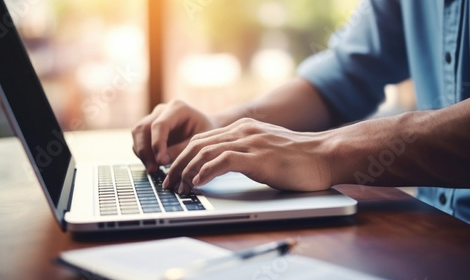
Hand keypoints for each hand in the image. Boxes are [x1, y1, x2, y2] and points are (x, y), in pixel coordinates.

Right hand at [132, 100, 216, 172]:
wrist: (207, 129)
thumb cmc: (207, 133)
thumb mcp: (200, 141)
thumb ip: (182, 149)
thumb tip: (163, 161)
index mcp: (177, 108)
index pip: (159, 125)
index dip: (157, 144)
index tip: (161, 161)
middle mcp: (162, 111)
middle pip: (142, 128)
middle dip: (145, 150)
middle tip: (153, 169)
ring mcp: (153, 118)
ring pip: (137, 134)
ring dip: (142, 153)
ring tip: (152, 170)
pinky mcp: (149, 130)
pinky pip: (139, 141)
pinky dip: (143, 154)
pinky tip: (153, 165)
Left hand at [162, 118, 331, 193]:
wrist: (325, 155)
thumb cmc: (298, 158)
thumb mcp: (266, 149)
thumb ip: (246, 152)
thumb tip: (226, 165)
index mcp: (243, 128)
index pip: (203, 139)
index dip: (184, 156)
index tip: (175, 173)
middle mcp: (243, 131)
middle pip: (198, 145)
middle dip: (178, 165)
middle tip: (169, 184)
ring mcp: (250, 142)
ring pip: (205, 152)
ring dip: (187, 171)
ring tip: (180, 188)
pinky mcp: (257, 157)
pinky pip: (222, 161)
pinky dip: (205, 172)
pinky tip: (198, 183)